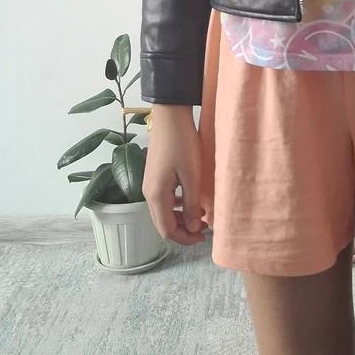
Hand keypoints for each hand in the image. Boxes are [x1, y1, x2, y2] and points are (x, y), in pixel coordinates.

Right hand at [142, 105, 208, 245]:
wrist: (169, 116)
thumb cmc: (182, 143)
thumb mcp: (192, 176)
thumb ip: (192, 204)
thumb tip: (194, 228)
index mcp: (156, 195)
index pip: (167, 230)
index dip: (185, 238)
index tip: (204, 237)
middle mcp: (149, 193)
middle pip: (163, 223)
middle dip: (184, 230)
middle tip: (205, 228)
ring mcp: (150, 184)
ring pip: (164, 212)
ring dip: (181, 218)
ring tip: (202, 215)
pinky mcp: (155, 176)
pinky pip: (164, 199)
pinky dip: (177, 205)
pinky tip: (192, 200)